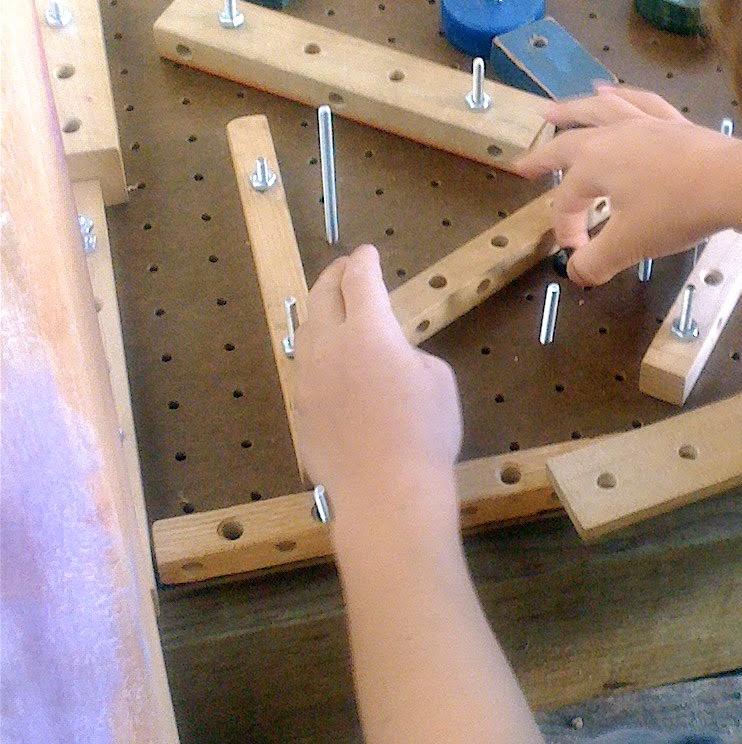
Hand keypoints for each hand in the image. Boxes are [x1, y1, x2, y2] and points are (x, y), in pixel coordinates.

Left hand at [292, 245, 462, 510]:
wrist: (386, 491)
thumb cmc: (425, 433)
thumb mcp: (438, 380)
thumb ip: (409, 353)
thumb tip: (391, 355)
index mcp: (369, 331)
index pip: (360, 281)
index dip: (364, 261)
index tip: (367, 252)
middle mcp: (330, 347)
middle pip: (322, 297)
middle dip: (334, 276)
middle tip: (344, 267)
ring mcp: (308, 380)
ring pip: (306, 333)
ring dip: (319, 313)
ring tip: (330, 309)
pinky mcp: (300, 411)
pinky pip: (306, 370)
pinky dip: (317, 354)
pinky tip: (330, 365)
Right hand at [513, 83, 741, 285]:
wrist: (733, 183)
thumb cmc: (676, 211)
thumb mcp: (630, 244)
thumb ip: (596, 260)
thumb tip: (575, 273)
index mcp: (595, 164)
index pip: (567, 200)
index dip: (565, 228)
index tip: (577, 254)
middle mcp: (612, 136)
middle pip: (569, 144)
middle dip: (544, 157)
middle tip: (523, 164)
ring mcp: (644, 123)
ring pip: (599, 111)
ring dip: (572, 110)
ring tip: (552, 109)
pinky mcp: (673, 122)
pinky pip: (639, 101)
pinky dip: (621, 95)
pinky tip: (611, 91)